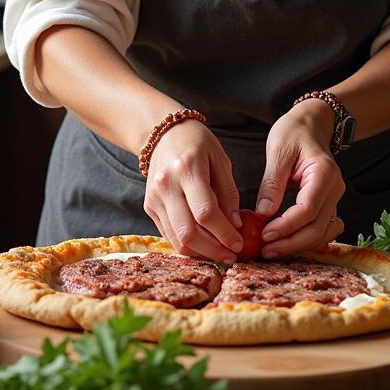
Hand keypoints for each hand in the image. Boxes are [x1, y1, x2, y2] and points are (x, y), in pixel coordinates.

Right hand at [143, 118, 243, 261]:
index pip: (206, 212)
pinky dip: (187, 245)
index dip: (224, 233)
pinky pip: (169, 235)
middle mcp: (167, 185)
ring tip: (220, 254)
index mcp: (187, 168)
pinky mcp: (150, 206)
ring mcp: (155, 198)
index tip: (239, 243)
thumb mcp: (220, 160)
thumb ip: (228, 193)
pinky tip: (204, 245)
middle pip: (188, 232)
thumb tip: (236, 226)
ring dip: (200, 252)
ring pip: (176, 239)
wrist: (163, 134)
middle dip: (213, 250)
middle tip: (231, 255)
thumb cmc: (197, 143)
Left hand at [255, 101, 345, 257]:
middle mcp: (335, 189)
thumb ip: (272, 183)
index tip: (264, 234)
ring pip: (322, 234)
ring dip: (298, 246)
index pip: (308, 209)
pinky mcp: (328, 205)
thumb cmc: (294, 131)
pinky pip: (322, 230)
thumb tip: (263, 214)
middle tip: (264, 250)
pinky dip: (306, 241)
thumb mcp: (278, 150)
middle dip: (290, 243)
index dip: (286, 226)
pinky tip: (287, 244)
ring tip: (271, 251)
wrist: (312, 123)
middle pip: (317, 228)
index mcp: (324, 173)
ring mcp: (334, 199)